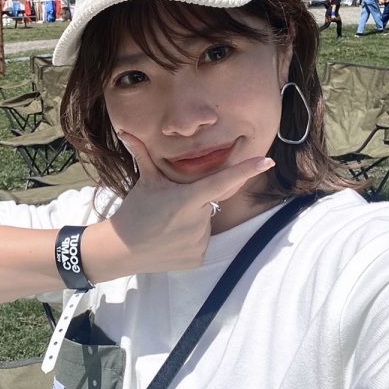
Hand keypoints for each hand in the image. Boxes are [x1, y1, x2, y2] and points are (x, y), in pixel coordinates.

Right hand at [88, 131, 274, 277]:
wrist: (122, 250)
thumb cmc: (135, 211)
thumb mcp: (144, 181)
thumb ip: (143, 154)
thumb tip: (124, 130)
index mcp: (187, 198)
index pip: (222, 180)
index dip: (245, 170)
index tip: (266, 161)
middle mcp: (197, 221)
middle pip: (209, 203)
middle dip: (195, 202)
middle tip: (170, 209)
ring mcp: (199, 242)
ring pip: (206, 223)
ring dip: (193, 220)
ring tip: (168, 226)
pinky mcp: (198, 258)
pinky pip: (202, 242)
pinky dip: (191, 239)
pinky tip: (172, 240)